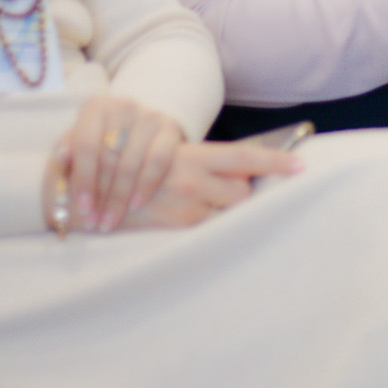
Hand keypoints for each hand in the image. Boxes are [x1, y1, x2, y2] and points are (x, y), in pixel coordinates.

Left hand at [49, 95, 185, 232]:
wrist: (137, 129)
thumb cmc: (100, 141)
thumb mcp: (80, 142)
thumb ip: (67, 150)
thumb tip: (62, 155)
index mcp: (96, 107)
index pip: (87, 144)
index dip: (84, 178)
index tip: (82, 208)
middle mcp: (123, 106)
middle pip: (109, 157)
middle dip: (100, 195)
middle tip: (94, 223)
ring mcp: (149, 116)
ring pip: (132, 163)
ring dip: (119, 198)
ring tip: (109, 222)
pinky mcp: (170, 128)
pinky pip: (159, 160)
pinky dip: (146, 185)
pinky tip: (135, 205)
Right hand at [116, 140, 305, 229]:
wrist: (85, 192)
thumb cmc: (126, 168)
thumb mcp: (163, 156)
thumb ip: (198, 164)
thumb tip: (232, 176)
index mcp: (192, 155)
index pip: (244, 157)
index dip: (275, 162)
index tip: (301, 166)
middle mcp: (193, 179)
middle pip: (243, 192)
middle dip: (241, 194)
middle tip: (223, 193)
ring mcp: (185, 206)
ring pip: (227, 213)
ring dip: (223, 211)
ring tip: (202, 206)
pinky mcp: (174, 228)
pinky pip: (207, 232)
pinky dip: (209, 228)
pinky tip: (194, 221)